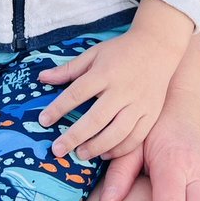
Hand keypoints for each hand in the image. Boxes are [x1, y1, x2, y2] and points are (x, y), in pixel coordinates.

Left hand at [37, 27, 180, 160]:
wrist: (157, 47)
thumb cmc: (120, 51)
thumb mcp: (93, 54)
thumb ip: (68, 69)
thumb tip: (42, 78)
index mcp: (104, 72)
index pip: (77, 93)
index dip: (58, 108)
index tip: (43, 120)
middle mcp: (122, 90)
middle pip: (96, 118)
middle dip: (74, 136)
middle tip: (58, 150)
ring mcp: (139, 103)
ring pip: (117, 132)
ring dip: (97, 146)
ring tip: (80, 153)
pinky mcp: (152, 113)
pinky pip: (136, 137)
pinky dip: (120, 149)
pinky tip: (105, 153)